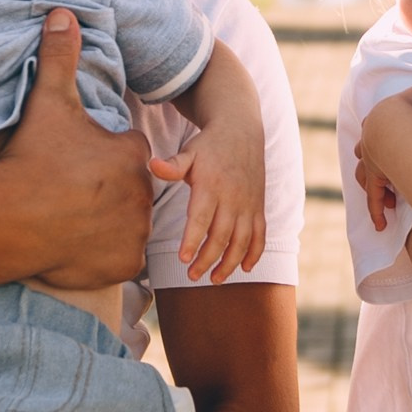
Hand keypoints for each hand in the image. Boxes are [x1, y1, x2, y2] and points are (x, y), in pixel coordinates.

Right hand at [0, 8, 153, 290]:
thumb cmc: (32, 158)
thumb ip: (60, 57)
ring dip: (109, 224)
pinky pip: (122, 259)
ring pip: (128, 225)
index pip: (128, 152)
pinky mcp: (126, 264)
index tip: (75, 162)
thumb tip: (62, 12)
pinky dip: (105, 256)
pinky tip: (78, 245)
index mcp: (133, 153)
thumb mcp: (48, 102)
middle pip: (130, 190)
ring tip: (72, 219)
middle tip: (70, 193)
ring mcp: (136, 231)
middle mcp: (144, 192)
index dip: (102, 156)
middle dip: (108, 192)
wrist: (12, 218)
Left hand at [151, 119, 266, 282]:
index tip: (183, 258)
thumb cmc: (208, 147)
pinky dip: (255, 253)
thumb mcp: (188, 152)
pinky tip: (245, 268)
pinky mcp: (258, 208)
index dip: (193, 239)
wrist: (241, 132)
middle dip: (207, 259)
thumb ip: (172, 165)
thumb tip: (151, 165)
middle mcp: (232, 198)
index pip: (201, 218)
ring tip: (215, 279)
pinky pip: (260, 235)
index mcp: (211, 186)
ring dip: (230, 263)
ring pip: (242, 240)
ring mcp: (248, 204)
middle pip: (221, 235)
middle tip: (192, 275)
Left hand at [355, 62, 411, 222]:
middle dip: (372, 162)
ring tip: (389, 199)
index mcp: (378, 126)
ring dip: (375, 187)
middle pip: (365, 155)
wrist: (396, 129)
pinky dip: (377, 212)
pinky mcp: (377, 182)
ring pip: (366, 178)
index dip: (378, 138)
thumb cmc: (409, 111)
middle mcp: (370, 146)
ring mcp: (372, 165)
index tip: (387, 145)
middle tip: (385, 172)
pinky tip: (381, 225)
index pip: (373, 132)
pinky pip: (375, 200)